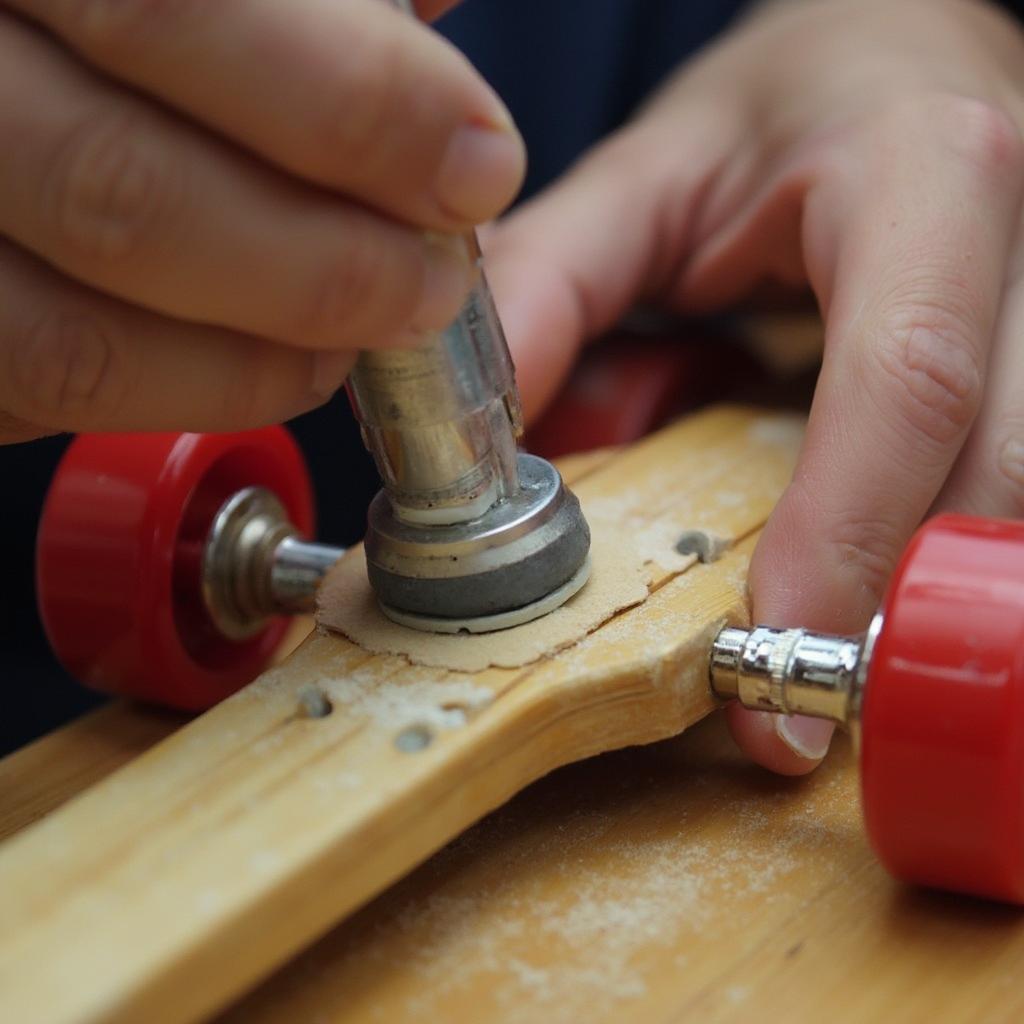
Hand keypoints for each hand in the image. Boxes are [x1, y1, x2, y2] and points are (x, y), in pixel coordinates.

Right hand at [0, 0, 523, 441]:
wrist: (7, 69)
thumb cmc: (128, 23)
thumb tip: (432, 9)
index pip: (176, 9)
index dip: (355, 103)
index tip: (476, 161)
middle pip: (124, 187)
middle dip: (325, 262)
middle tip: (431, 280)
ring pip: (77, 332)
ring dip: (261, 355)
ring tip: (363, 332)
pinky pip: (45, 390)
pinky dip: (183, 395)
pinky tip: (272, 365)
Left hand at [485, 0, 1023, 772]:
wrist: (892, 57)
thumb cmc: (781, 108)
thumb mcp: (652, 173)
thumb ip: (556, 284)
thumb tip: (483, 441)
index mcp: (925, 173)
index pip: (907, 378)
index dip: (845, 532)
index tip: (778, 653)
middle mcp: (1023, 244)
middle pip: (996, 471)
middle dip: (902, 609)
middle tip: (797, 714)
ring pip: (1018, 502)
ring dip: (922, 600)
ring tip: (820, 661)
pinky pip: (1003, 492)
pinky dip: (923, 554)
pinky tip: (859, 575)